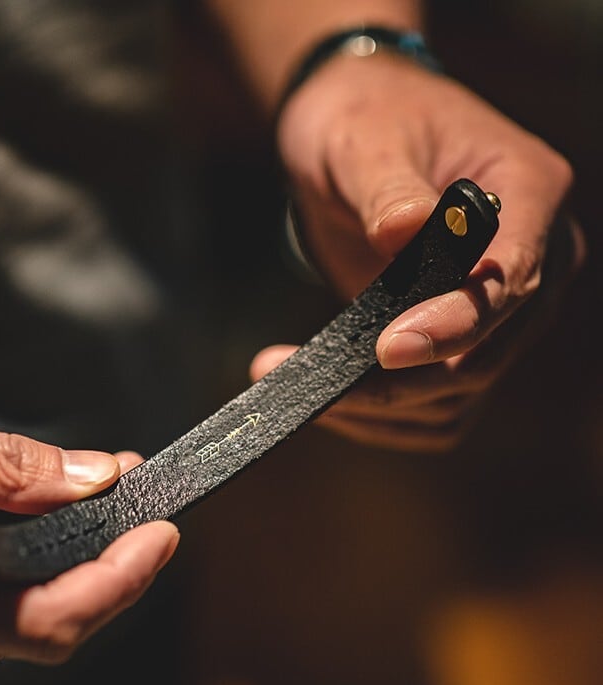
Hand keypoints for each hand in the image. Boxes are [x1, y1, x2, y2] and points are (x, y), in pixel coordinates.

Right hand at [0, 375, 178, 684]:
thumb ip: (0, 467)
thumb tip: (96, 479)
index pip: (51, 621)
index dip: (123, 580)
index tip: (164, 532)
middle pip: (37, 629)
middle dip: (96, 567)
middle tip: (129, 501)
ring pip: (5, 632)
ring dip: (51, 574)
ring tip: (75, 509)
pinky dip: (5, 586)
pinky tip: (11, 538)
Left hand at [253, 51, 583, 450]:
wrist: (358, 130)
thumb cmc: (366, 118)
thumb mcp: (366, 138)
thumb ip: (388, 189)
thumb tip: (405, 232)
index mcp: (529, 192)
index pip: (510, 278)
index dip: (454, 323)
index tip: (386, 349)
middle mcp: (532, 258)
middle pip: (487, 353)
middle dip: (401, 381)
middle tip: (310, 387)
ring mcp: (500, 305)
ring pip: (463, 392)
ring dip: (385, 410)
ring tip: (302, 393)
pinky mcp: (462, 335)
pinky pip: (442, 403)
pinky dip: (390, 416)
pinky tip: (333, 402)